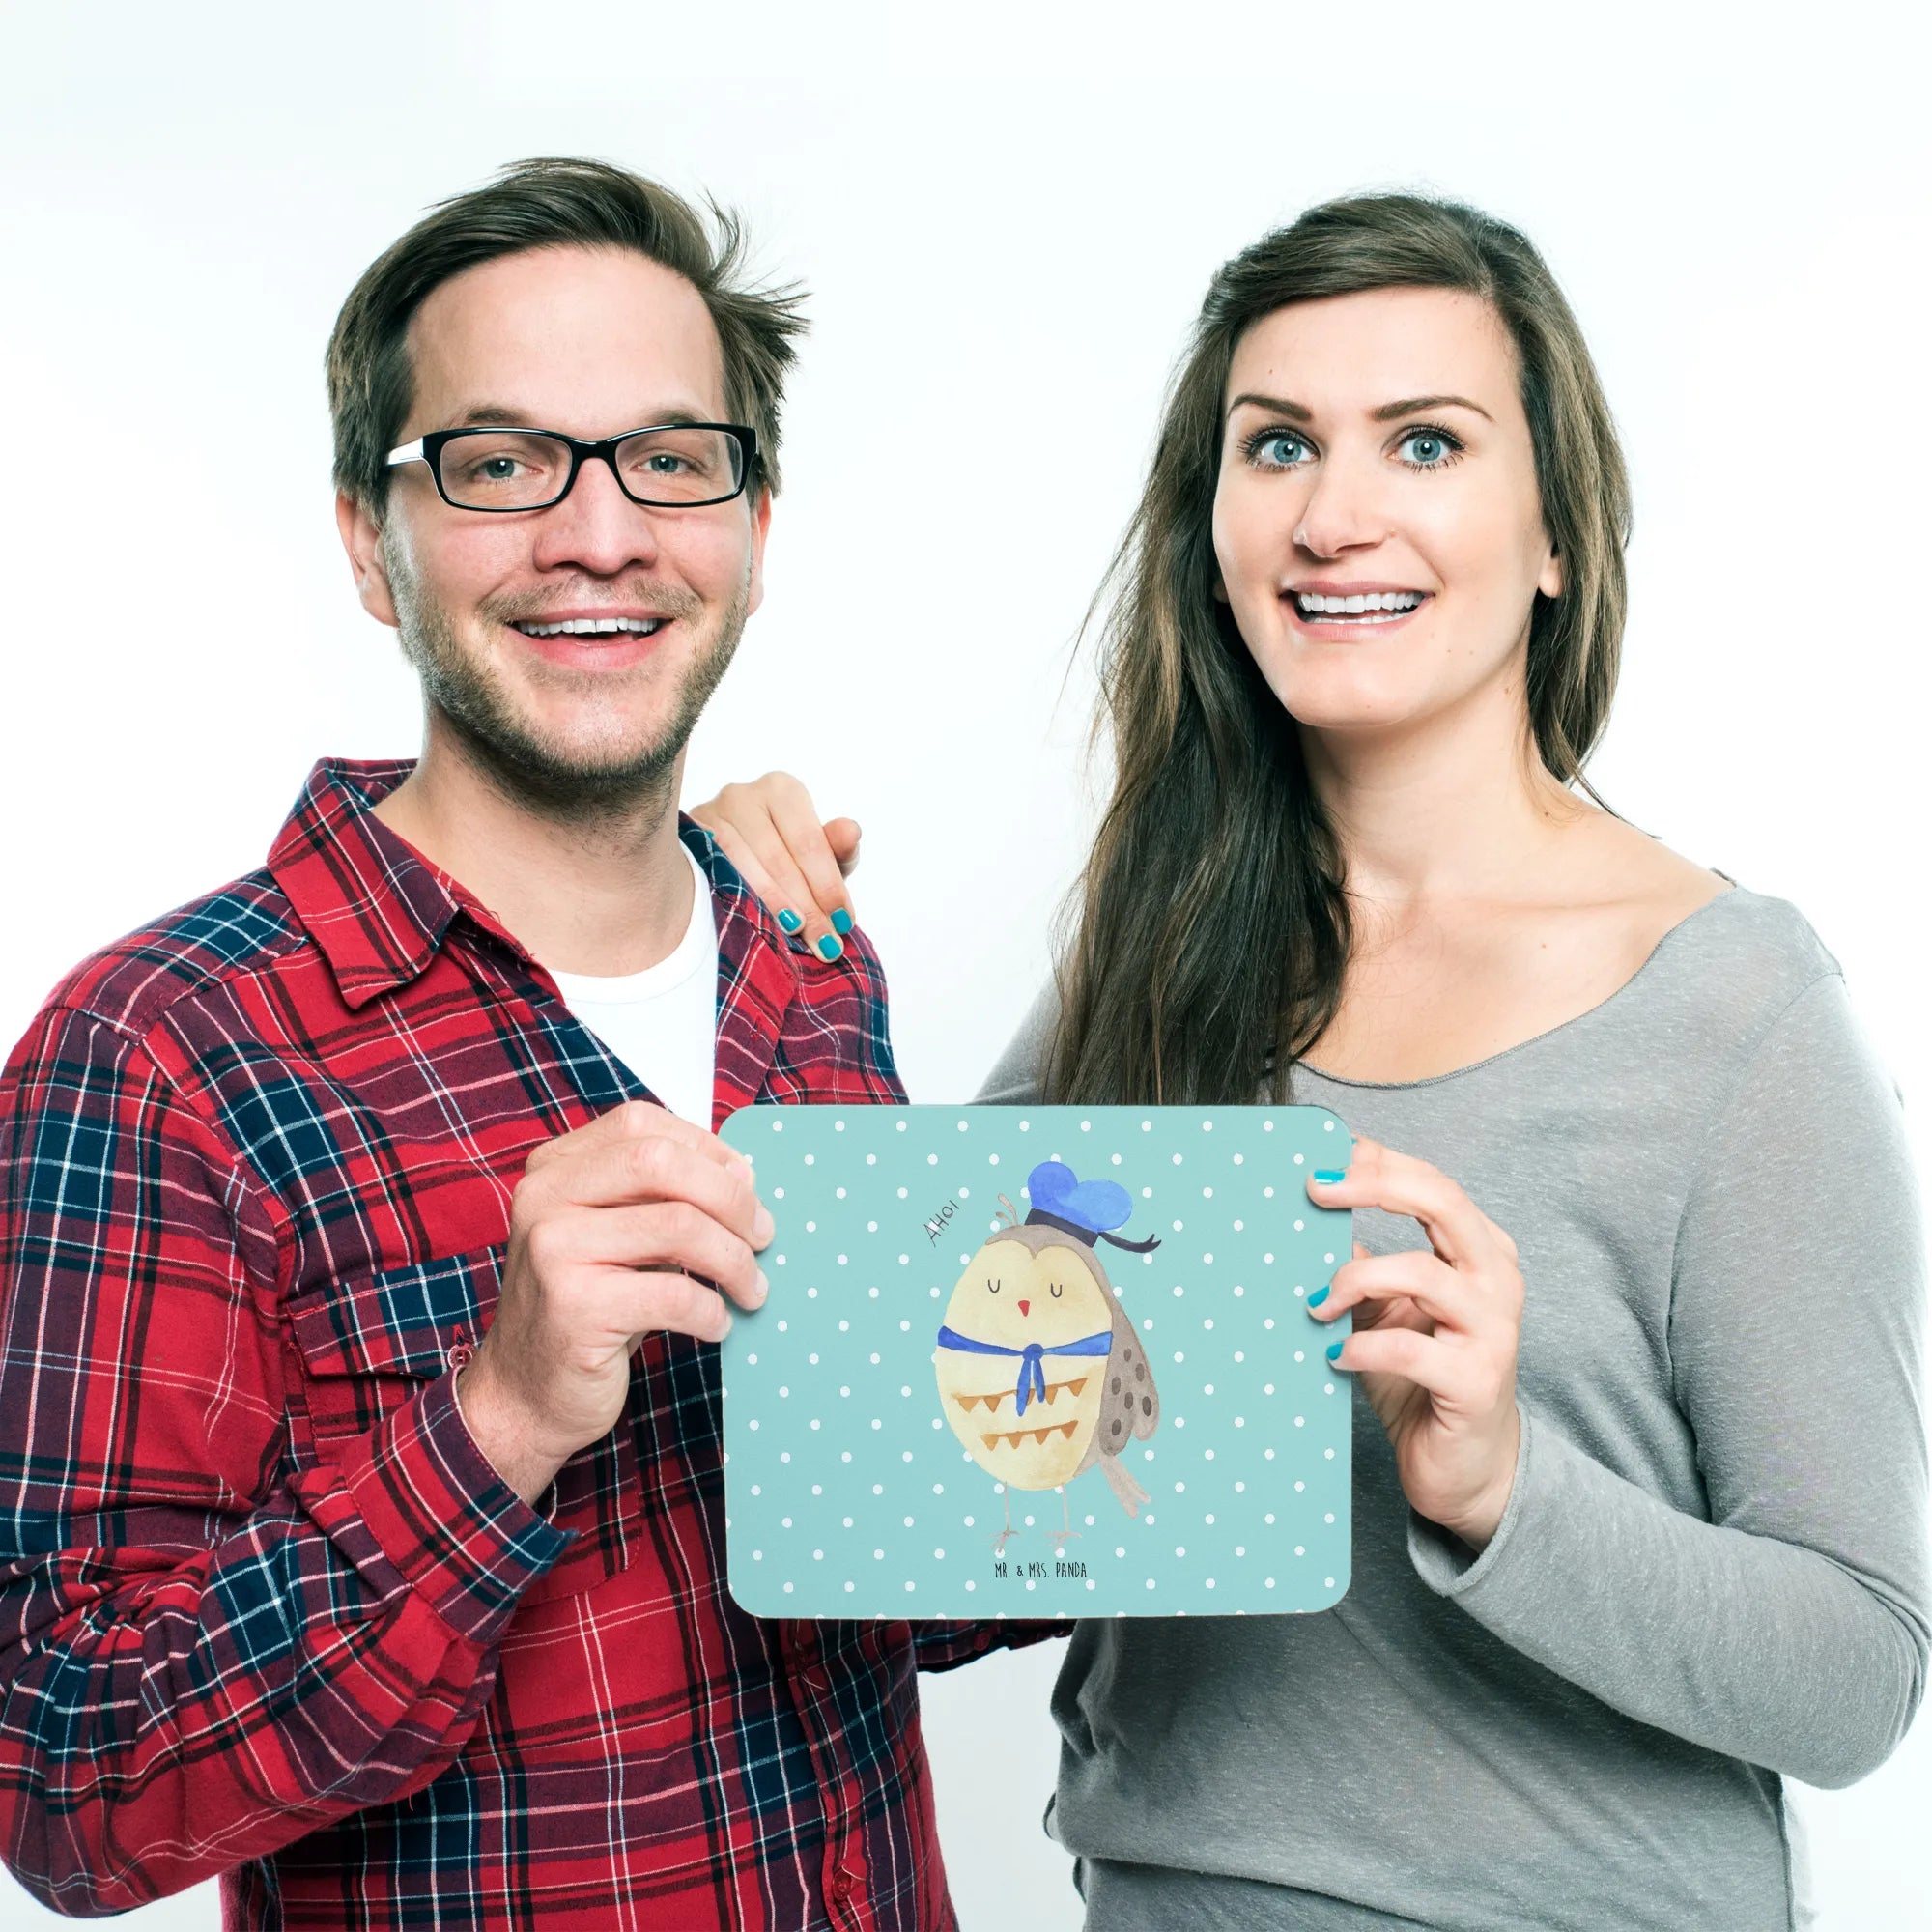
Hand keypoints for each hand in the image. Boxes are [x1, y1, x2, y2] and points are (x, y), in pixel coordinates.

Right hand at [458, 1102, 773, 1504]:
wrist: (523, 1395)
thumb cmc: (586, 1309)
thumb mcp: (614, 1236)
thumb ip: (658, 1197)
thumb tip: (743, 1176)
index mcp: (552, 1168)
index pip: (641, 1125)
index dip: (706, 1149)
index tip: (746, 1185)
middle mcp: (543, 1198)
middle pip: (662, 1163)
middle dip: (730, 1197)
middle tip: (763, 1236)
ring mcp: (553, 1250)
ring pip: (679, 1226)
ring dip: (734, 1261)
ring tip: (752, 1289)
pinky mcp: (575, 1307)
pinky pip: (674, 1293)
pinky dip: (712, 1310)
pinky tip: (717, 1324)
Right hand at [688, 771, 860, 959]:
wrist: (733, 859)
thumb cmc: (786, 855)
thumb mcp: (817, 855)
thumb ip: (837, 847)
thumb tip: (851, 831)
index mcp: (782, 790)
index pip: (809, 843)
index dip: (828, 885)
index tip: (843, 922)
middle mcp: (742, 795)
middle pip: (778, 858)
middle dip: (806, 906)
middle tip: (824, 943)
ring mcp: (709, 815)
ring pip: (744, 868)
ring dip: (773, 907)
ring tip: (796, 937)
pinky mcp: (687, 841)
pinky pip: (714, 874)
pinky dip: (738, 900)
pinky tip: (756, 923)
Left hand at [1305, 1137, 1523, 1549]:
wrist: (1465, 1466)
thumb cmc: (1420, 1378)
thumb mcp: (1385, 1310)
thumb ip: (1361, 1266)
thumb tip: (1304, 1219)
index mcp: (1479, 1251)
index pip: (1432, 1184)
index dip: (1379, 1162)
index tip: (1322, 1159)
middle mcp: (1496, 1279)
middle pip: (1442, 1203)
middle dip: (1373, 1187)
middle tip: (1314, 1191)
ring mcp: (1492, 1330)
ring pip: (1422, 1273)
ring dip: (1354, 1279)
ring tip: (1315, 1305)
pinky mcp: (1476, 1381)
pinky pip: (1410, 1349)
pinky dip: (1361, 1346)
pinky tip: (1334, 1355)